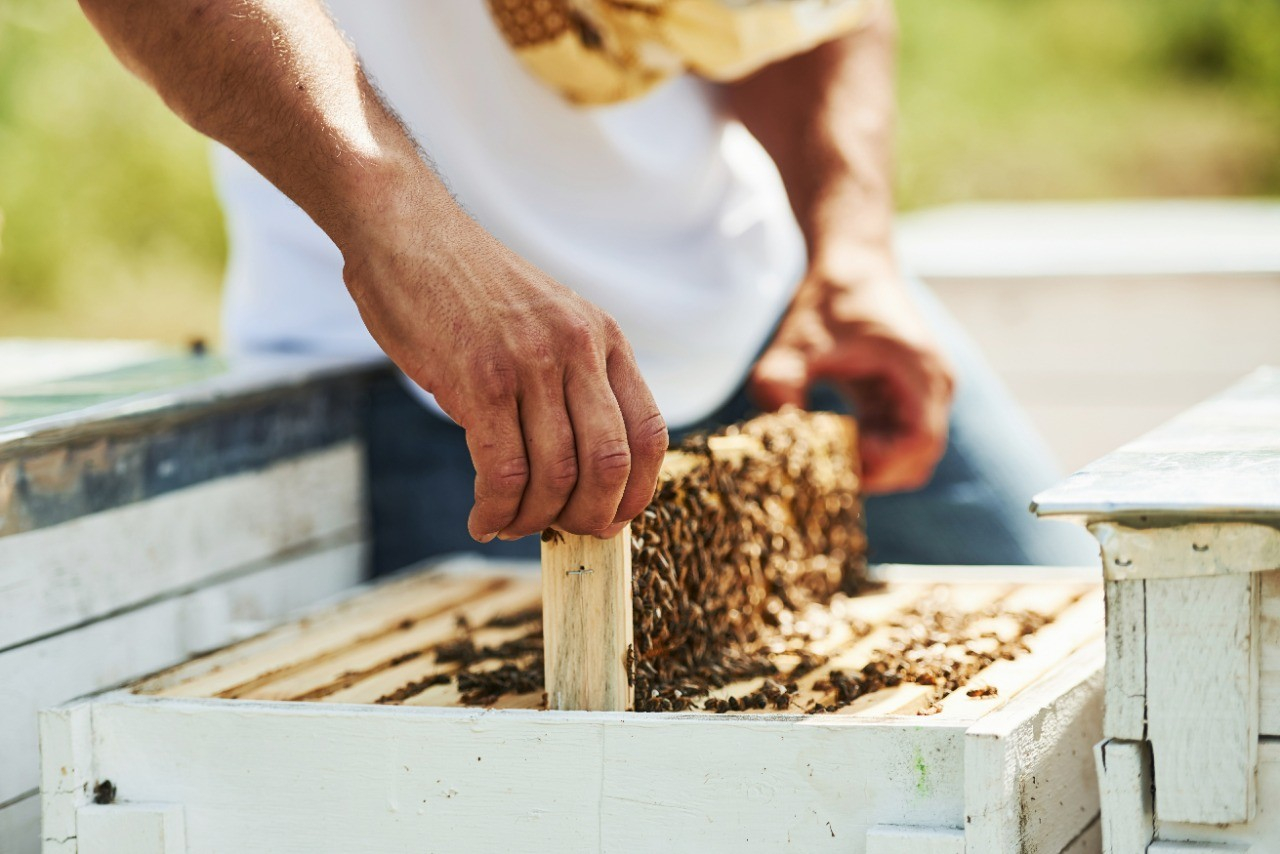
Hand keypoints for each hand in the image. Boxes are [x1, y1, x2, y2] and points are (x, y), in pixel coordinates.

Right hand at [342, 188, 667, 541]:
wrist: (405, 229)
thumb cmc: (467, 287)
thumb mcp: (544, 322)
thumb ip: (568, 381)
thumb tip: (571, 470)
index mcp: (603, 338)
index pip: (650, 433)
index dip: (637, 492)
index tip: (613, 519)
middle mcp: (578, 349)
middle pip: (610, 464)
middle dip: (591, 518)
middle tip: (563, 535)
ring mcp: (532, 363)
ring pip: (557, 475)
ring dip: (534, 519)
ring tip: (508, 524)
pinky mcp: (480, 380)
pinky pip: (503, 471)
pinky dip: (497, 510)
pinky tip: (483, 518)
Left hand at [749, 262, 953, 493]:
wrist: (852, 262)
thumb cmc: (829, 297)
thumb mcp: (796, 340)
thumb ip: (779, 382)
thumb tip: (771, 432)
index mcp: (919, 370)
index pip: (919, 442)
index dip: (880, 462)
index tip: (834, 458)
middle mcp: (935, 385)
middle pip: (919, 459)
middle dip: (873, 473)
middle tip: (824, 471)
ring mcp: (927, 392)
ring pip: (910, 455)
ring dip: (871, 464)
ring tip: (825, 455)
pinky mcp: (911, 396)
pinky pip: (898, 439)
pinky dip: (869, 449)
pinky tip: (831, 440)